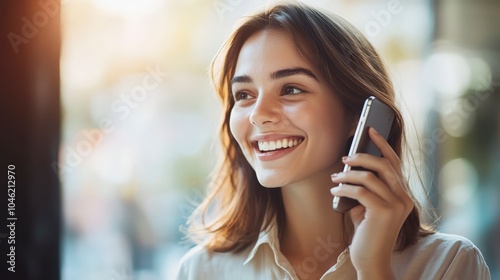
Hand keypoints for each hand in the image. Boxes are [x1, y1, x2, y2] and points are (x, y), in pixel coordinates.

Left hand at [330, 128, 413, 278]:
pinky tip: (335, 190)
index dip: (382, 145)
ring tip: (334, 178)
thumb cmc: (367, 232)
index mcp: (403, 195)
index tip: (370, 130)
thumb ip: (366, 188)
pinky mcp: (384, 212)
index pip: (394, 163)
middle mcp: (404, 198)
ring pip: (369, 177)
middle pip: (383, 165)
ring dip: (347, 175)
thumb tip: (349, 167)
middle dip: (362, 157)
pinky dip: (344, 188)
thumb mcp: (368, 206)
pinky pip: (360, 191)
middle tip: (344, 158)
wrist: (370, 260)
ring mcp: (396, 205)